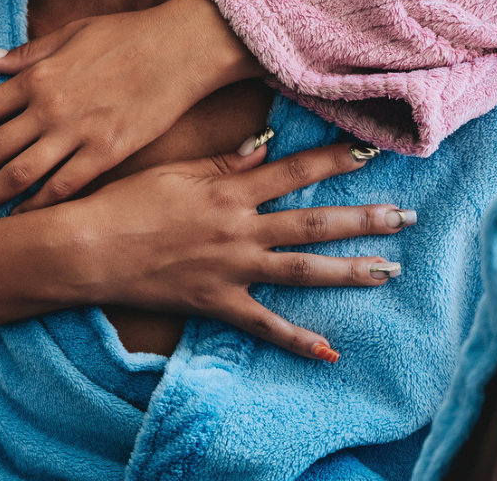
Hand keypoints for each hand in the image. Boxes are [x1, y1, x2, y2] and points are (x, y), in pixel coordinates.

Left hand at [0, 0, 265, 220]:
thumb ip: (26, 53)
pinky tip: (18, 224)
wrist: (182, 46)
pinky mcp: (107, 154)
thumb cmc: (127, 34)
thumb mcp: (71, 33)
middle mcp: (48, 108)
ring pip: (18, 177)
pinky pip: (64, 188)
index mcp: (36, 76)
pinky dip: (37, 209)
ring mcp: (77, 134)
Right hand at [55, 136, 412, 361]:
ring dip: (350, 271)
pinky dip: (299, 341)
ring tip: (390, 270)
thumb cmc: (125, 202)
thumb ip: (226, 163)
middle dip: (365, 219)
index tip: (371, 151)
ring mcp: (232, 269)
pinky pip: (266, 326)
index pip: (294, 170)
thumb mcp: (177, 170)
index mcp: (230, 191)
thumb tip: (267, 145)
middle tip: (408, 215)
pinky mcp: (218, 303)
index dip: (334, 160)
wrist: (88, 248)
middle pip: (314, 223)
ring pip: (303, 270)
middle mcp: (240, 229)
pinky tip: (331, 351)